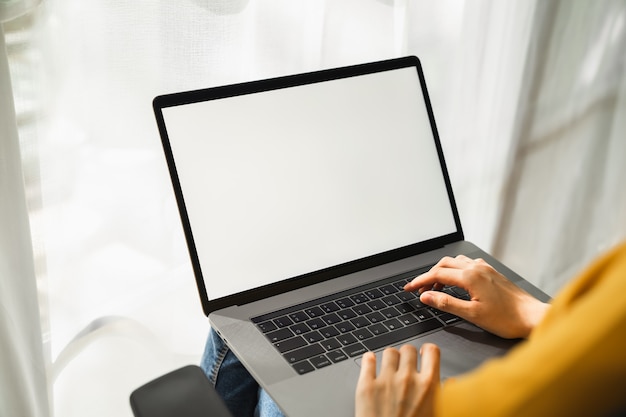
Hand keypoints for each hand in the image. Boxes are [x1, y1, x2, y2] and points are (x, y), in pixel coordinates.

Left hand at [355, 344, 439, 416]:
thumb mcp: (438, 414)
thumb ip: (446, 396)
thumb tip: (451, 383)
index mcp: (429, 386)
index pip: (431, 351)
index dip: (428, 351)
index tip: (425, 353)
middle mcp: (408, 379)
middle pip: (408, 349)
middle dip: (408, 356)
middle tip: (406, 364)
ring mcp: (385, 380)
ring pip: (389, 352)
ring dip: (390, 358)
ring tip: (389, 367)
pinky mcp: (366, 386)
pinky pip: (367, 360)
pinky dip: (369, 360)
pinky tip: (371, 363)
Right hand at [404, 255, 548, 338]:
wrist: (533, 317)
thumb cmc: (507, 318)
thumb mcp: (472, 314)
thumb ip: (446, 303)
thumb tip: (426, 296)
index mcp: (470, 277)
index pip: (437, 274)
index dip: (420, 281)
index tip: (409, 288)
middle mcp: (477, 268)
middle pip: (444, 264)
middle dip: (429, 275)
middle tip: (420, 289)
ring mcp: (486, 269)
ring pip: (456, 262)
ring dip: (442, 272)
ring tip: (436, 287)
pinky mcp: (492, 273)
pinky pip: (468, 264)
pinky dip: (456, 270)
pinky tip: (458, 281)